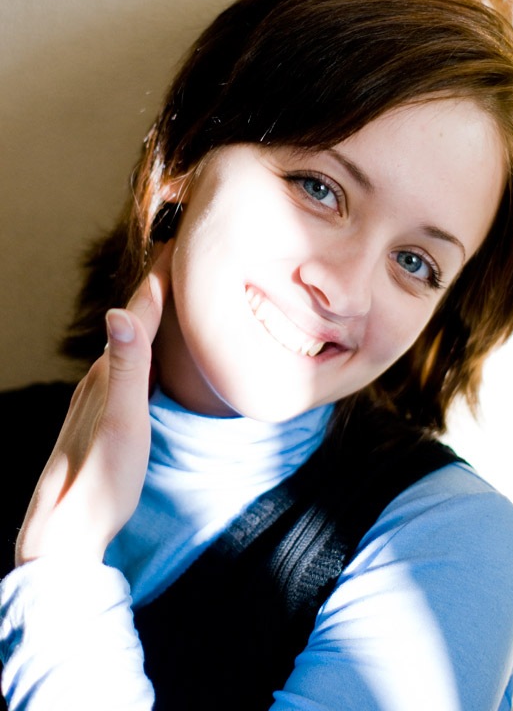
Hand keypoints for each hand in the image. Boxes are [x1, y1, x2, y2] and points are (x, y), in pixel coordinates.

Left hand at [15, 244, 172, 565]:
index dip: (160, 280)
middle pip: (133, 323)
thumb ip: (127, 368)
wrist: (66, 530)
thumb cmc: (101, 480)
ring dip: (151, 318)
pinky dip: (144, 350)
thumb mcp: (122, 422)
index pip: (137, 314)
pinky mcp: (102, 417)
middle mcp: (100, 379)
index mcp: (108, 374)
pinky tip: (149, 358)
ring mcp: (98, 399)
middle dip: (158, 290)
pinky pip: (128, 369)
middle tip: (184, 262)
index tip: (179, 245)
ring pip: (129, 346)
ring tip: (173, 298)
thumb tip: (121, 312)